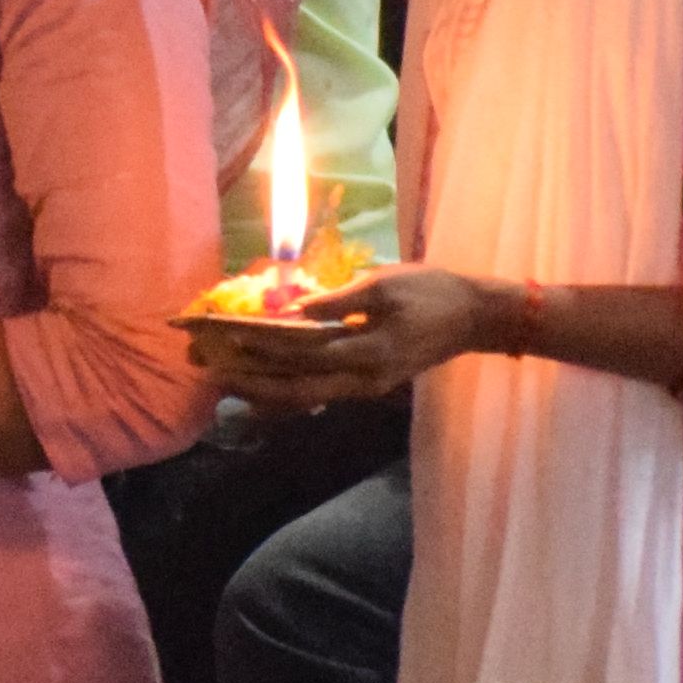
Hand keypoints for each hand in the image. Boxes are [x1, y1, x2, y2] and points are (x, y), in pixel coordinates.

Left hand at [188, 265, 505, 410]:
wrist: (476, 318)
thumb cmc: (433, 293)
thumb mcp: (386, 285)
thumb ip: (339, 300)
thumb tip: (294, 310)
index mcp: (365, 353)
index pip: (299, 353)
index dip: (257, 348)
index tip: (221, 341)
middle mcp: (361, 380)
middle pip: (293, 387)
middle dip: (247, 380)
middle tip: (206, 370)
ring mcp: (364, 387)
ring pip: (304, 397)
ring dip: (262, 390)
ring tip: (224, 381)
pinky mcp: (366, 384)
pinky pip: (319, 394)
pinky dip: (287, 393)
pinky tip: (261, 392)